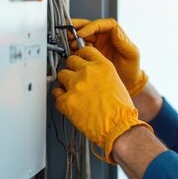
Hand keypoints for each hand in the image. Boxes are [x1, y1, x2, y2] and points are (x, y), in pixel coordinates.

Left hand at [52, 46, 151, 163]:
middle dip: (73, 69)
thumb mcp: (116, 82)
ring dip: (65, 82)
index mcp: (102, 66)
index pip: (85, 51)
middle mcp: (88, 72)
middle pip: (71, 61)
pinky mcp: (66, 101)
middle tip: (75, 78)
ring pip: (61, 75)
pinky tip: (68, 102)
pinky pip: (56, 94)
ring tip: (72, 91)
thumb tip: (91, 73)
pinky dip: (60, 98)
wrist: (119, 127)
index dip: (81, 56)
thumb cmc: (121, 109)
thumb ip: (101, 73)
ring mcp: (76, 86)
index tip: (79, 61)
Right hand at [71, 18, 147, 95]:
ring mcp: (96, 44)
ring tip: (69, 44)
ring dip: (74, 37)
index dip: (90, 26)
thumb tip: (116, 31)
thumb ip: (124, 43)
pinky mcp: (89, 54)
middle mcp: (104, 37)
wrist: (127, 82)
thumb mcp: (132, 55)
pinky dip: (74, 49)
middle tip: (69, 33)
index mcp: (114, 33)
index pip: (101, 24)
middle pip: (88, 26)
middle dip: (77, 27)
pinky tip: (71, 53)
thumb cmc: (132, 68)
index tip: (82, 33)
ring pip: (82, 36)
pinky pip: (79, 48)